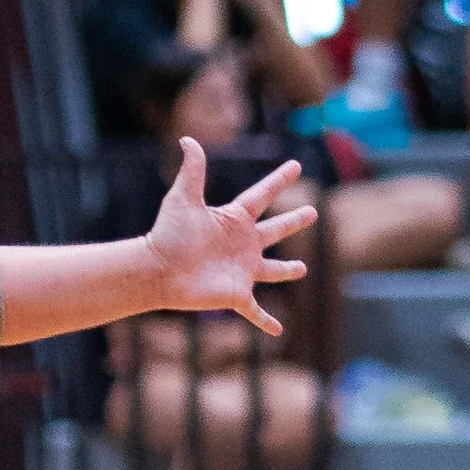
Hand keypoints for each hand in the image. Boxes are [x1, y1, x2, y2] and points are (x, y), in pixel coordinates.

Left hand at [146, 138, 314, 334]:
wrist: (157, 270)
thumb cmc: (168, 234)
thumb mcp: (183, 198)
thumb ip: (193, 170)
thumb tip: (188, 138)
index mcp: (234, 219)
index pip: (263, 195)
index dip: (279, 180)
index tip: (296, 166)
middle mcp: (243, 244)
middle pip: (275, 230)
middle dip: (294, 222)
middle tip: (312, 213)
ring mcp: (242, 270)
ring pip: (272, 270)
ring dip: (287, 270)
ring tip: (302, 269)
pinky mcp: (236, 295)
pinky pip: (255, 311)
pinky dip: (266, 321)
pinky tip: (279, 331)